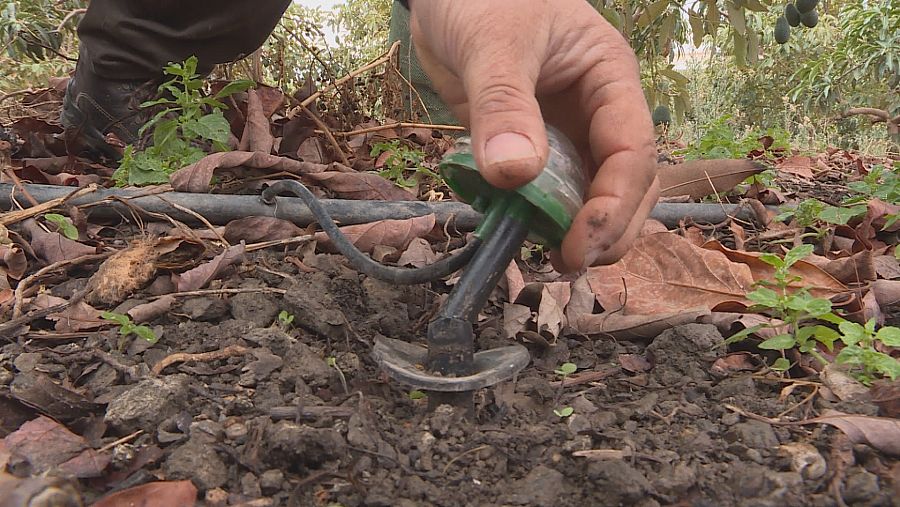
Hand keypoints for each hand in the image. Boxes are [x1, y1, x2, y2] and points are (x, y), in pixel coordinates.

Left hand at [408, 0, 658, 271]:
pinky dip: (537, 217)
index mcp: (609, 78)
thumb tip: (515, 174)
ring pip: (588, 194)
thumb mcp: (494, 45)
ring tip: (549, 259)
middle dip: (606, 228)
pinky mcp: (530, 147)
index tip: (581, 242)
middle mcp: (595, 112)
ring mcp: (563, 132)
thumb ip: (504, 106)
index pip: (631, 150)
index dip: (613, 204)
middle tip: (570, 263)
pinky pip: (544, 192)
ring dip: (575, 230)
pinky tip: (520, 235)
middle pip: (625, 183)